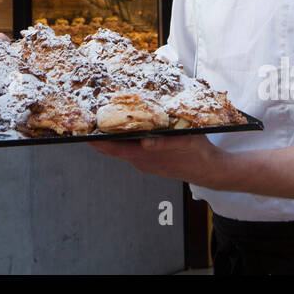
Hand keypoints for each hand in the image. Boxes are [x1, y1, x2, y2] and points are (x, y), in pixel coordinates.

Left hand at [90, 134, 226, 187]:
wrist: (210, 170)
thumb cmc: (198, 153)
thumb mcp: (184, 143)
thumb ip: (163, 144)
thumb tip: (146, 143)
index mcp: (146, 157)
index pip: (114, 149)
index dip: (97, 142)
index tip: (83, 133)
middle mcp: (141, 162)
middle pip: (113, 149)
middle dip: (98, 138)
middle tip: (85, 123)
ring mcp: (145, 163)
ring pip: (121, 150)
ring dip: (110, 139)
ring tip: (99, 123)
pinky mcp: (151, 162)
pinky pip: (131, 151)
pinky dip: (123, 141)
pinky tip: (123, 130)